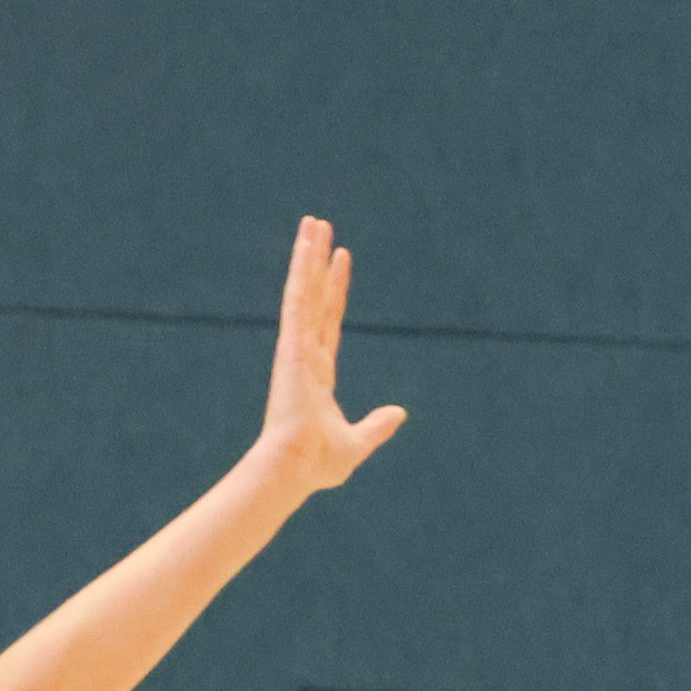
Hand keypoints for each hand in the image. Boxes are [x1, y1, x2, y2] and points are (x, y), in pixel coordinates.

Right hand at [256, 217, 405, 497]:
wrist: (295, 468)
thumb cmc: (317, 465)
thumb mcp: (356, 443)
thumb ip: (377, 426)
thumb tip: (400, 413)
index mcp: (318, 375)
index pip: (329, 322)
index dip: (335, 291)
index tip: (340, 261)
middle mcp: (305, 355)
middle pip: (314, 298)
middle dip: (318, 263)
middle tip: (321, 229)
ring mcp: (296, 347)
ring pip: (303, 290)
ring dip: (308, 255)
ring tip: (314, 222)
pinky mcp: (290, 344)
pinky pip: (297, 298)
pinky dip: (301, 269)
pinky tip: (306, 243)